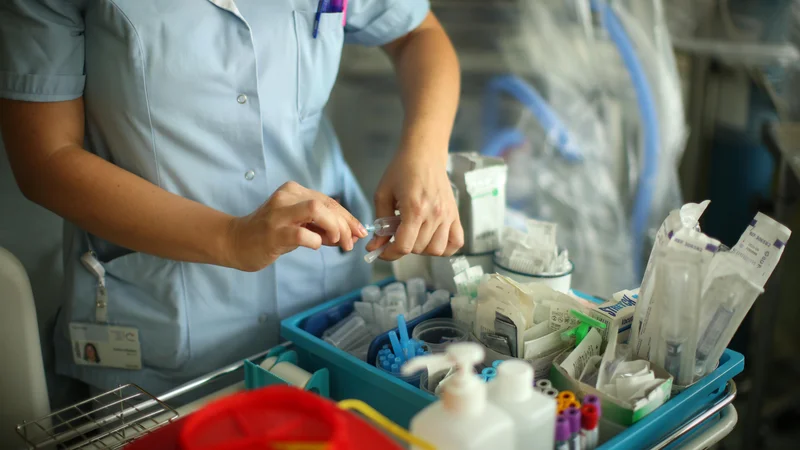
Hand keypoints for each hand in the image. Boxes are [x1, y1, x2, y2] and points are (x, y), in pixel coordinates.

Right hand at [226, 181, 367, 271]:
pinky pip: (302, 234)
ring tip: (336, 242)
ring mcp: (278, 214)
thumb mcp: (298, 225)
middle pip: (326, 204)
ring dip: (334, 227)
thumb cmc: (270, 233)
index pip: (329, 201)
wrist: (236, 242)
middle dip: (345, 225)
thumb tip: (350, 234)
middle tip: (350, 243)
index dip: (348, 217)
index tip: (359, 232)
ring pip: (317, 210)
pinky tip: (315, 246)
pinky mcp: (273, 232)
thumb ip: (322, 227)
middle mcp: (286, 197)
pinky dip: (315, 241)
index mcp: (294, 191)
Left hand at [367, 152, 462, 259]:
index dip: (389, 253)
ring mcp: (447, 216)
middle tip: (395, 234)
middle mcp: (434, 215)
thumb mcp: (383, 194)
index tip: (381, 251)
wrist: (424, 153)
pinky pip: (456, 243)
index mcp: (415, 209)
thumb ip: (380, 223)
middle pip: (418, 249)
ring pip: (436, 250)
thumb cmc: (401, 170)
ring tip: (414, 235)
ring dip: (422, 248)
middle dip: (402, 246)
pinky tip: (432, 239)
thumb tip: (375, 246)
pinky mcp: (455, 214)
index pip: (404, 246)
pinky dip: (444, 247)